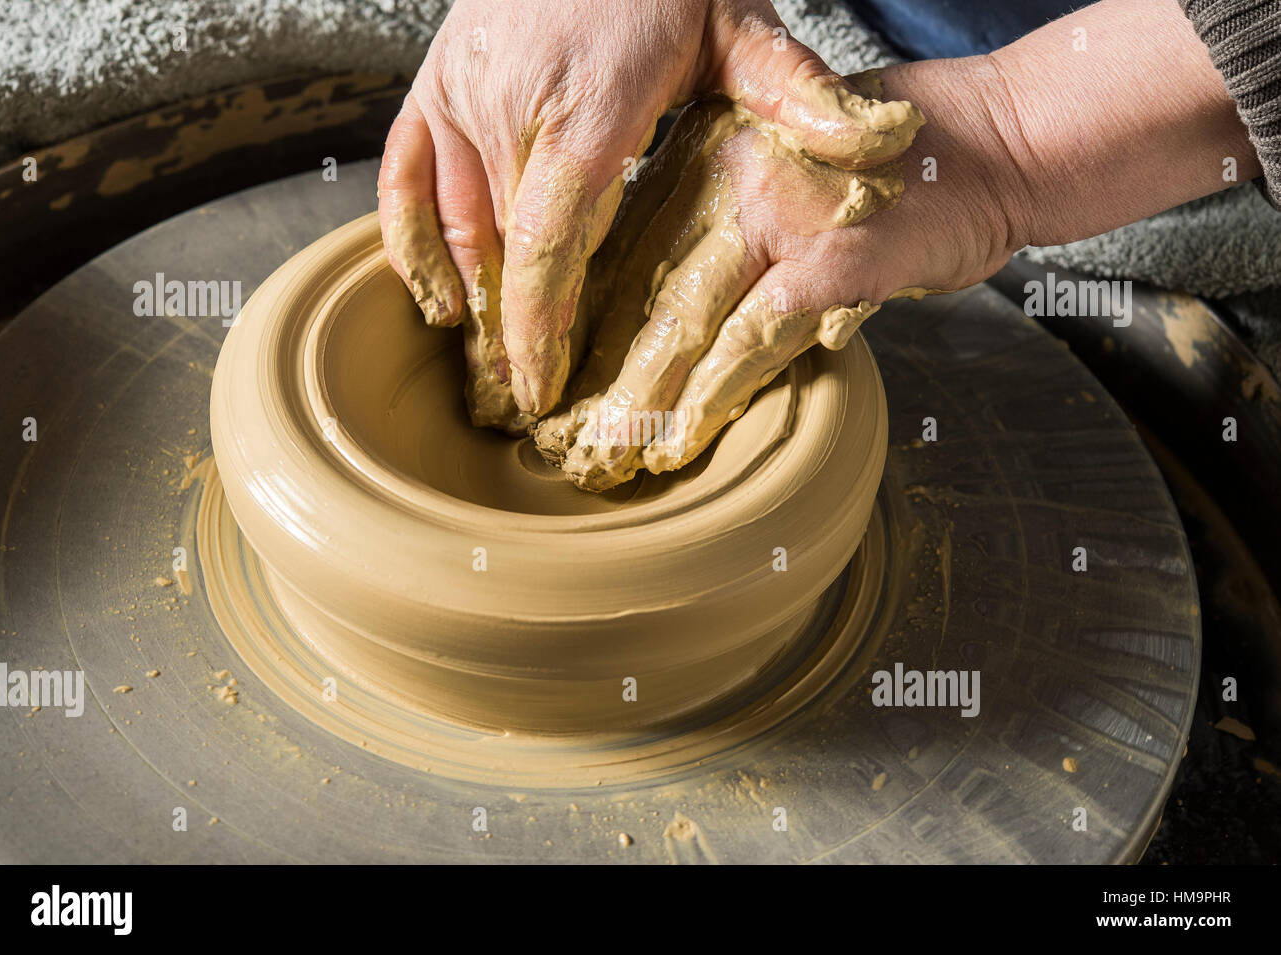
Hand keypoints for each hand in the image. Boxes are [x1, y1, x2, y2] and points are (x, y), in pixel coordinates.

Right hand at [378, 0, 924, 432]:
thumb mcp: (740, 25)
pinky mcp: (433, 87)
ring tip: (487, 373)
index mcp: (587, 113)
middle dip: (508, 337)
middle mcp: (509, 111)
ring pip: (452, 227)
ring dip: (467, 304)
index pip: (548, 247)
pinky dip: (408, 245)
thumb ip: (797, 93)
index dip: (539, 327)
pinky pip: (401, 181)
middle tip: (527, 407)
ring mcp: (461, 98)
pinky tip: (432, 300)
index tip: (544, 388)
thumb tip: (880, 144)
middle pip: (500, 254)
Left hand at [535, 61, 1023, 489]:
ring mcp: (774, 212)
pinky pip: (750, 339)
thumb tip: (672, 311)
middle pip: (637, 289)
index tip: (558, 384)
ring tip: (608, 455)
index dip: (586, 327)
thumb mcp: (785, 178)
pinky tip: (679, 441)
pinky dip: (711, 397)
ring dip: (640, 398)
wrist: (995, 144)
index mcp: (703, 154)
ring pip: (679, 318)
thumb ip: (725, 232)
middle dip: (597, 375)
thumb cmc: (895, 174)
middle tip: (563, 438)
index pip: (624, 250)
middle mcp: (724, 174)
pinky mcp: (826, 256)